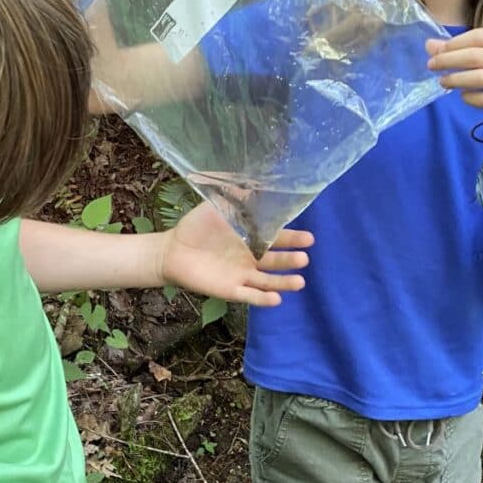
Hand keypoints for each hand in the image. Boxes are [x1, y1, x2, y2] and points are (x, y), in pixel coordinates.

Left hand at [158, 201, 312, 306]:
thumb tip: (255, 182)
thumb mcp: (216, 207)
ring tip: (299, 281)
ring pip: (268, 281)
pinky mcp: (231, 290)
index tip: (309, 238)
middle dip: (291, 259)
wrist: (173, 249)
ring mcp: (242, 275)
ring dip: (283, 282)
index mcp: (251, 238)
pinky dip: (263, 299)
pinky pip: (250, 296)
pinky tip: (276, 298)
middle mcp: (251, 258)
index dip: (292, 239)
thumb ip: (235, 196)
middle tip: (304, 257)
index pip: (277, 239)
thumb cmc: (197, 226)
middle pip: (276, 261)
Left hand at [426, 27, 482, 135]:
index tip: (435, 51)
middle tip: (431, 66)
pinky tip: (463, 96)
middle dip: (449, 60)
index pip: (479, 36)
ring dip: (456, 79)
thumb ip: (462, 49)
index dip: (454, 43)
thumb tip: (429, 45)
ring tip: (443, 81)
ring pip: (481, 78)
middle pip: (477, 56)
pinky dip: (471, 98)